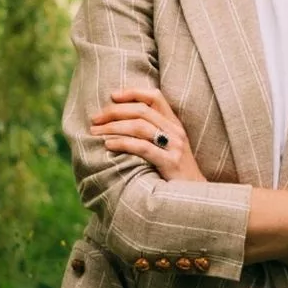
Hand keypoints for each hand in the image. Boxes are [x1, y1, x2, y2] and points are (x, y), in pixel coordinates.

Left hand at [89, 87, 206, 181]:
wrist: (193, 195)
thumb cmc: (174, 171)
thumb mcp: (167, 146)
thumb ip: (151, 132)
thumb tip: (119, 121)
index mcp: (174, 123)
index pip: (155, 96)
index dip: (133, 92)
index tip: (112, 96)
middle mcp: (175, 131)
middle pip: (142, 110)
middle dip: (114, 112)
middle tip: (95, 119)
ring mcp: (174, 146)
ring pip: (140, 127)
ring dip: (113, 128)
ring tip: (96, 133)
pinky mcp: (170, 163)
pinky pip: (143, 148)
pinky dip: (123, 143)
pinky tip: (108, 145)